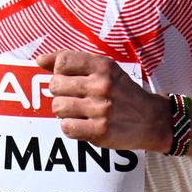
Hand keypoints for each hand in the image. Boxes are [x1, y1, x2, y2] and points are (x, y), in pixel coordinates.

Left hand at [38, 50, 167, 151]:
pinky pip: (66, 128)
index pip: (62, 61)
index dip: (59, 72)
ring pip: (58, 107)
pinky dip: (71, 127)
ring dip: (65, 112)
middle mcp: (102, 85)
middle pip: (55, 85)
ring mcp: (101, 109)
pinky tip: (83, 124)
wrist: (152, 119)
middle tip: (75, 98)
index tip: (70, 78)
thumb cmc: (123, 92)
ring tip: (80, 112)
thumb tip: (39, 60)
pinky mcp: (100, 131)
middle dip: (60, 93)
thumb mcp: (105, 69)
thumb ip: (72, 62)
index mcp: (103, 66)